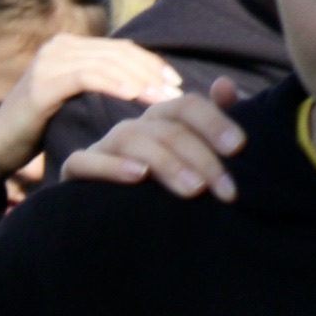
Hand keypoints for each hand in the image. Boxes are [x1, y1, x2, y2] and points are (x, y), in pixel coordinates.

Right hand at [0, 31, 181, 210]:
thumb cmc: (39, 133)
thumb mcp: (75, 106)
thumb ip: (99, 92)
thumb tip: (142, 95)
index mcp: (71, 49)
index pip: (121, 49)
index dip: (151, 64)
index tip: (177, 85)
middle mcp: (60, 47)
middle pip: (118, 53)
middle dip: (152, 72)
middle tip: (178, 93)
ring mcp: (50, 60)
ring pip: (107, 62)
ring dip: (140, 79)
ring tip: (163, 99)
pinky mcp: (44, 80)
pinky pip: (87, 76)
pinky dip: (114, 84)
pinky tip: (135, 97)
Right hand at [58, 87, 244, 203]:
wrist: (108, 229)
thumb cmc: (160, 191)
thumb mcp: (192, 160)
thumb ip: (212, 124)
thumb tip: (226, 86)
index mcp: (159, 121)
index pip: (186, 106)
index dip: (214, 121)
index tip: (239, 148)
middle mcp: (133, 128)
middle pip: (166, 128)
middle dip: (201, 158)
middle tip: (226, 190)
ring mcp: (103, 148)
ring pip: (130, 139)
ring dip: (165, 162)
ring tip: (193, 190)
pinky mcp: (76, 172)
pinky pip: (85, 162)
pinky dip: (111, 167)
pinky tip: (139, 177)